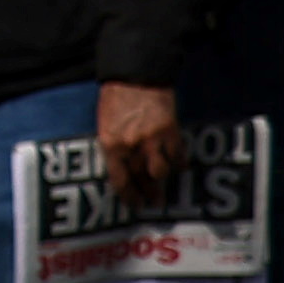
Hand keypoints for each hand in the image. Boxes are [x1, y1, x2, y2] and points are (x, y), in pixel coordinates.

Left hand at [93, 77, 189, 192]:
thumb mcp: (104, 126)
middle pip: (141, 179)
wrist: (135, 77)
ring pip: (161, 172)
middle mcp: (132, 147)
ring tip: (165, 188)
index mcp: (111, 146)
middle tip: (154, 203)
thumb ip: (113, 148)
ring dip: (163, 181)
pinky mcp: (171, 132)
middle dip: (148, 193)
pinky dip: (179, 163)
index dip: (128, 196)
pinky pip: (177, 156)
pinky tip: (180, 167)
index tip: (134, 205)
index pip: (119, 180)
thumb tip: (121, 169)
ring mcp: (153, 140)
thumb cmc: (114, 100)